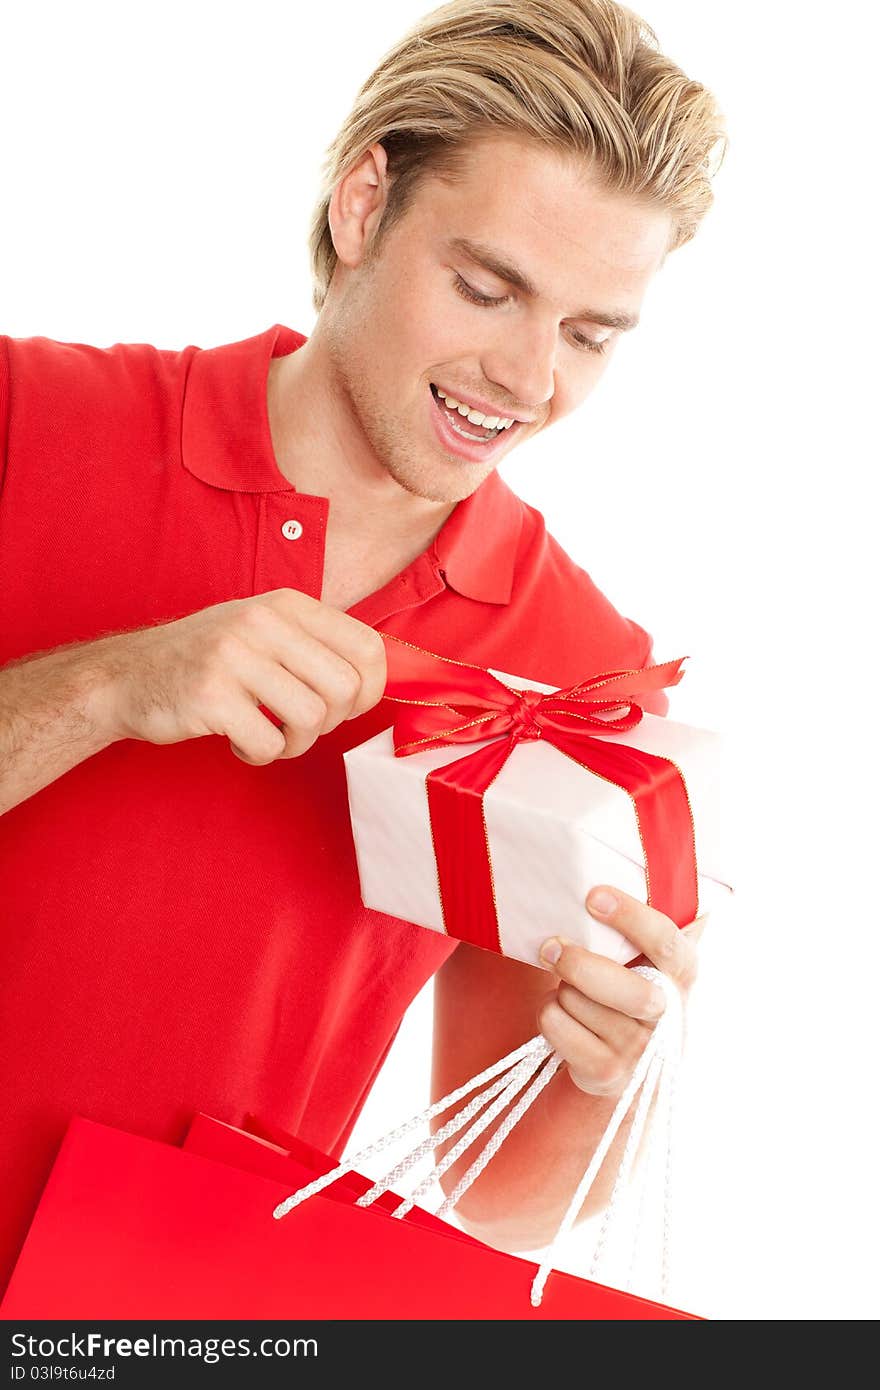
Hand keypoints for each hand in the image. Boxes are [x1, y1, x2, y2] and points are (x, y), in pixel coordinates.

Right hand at [92, 588, 386, 764]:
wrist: (129, 675)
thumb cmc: (209, 660)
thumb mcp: (265, 630)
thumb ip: (316, 644)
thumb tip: (377, 679)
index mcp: (287, 604)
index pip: (367, 648)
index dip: (369, 690)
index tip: (345, 708)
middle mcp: (263, 622)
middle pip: (344, 689)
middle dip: (330, 723)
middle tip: (299, 726)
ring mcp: (234, 656)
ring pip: (311, 719)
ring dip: (295, 744)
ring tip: (270, 736)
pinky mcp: (211, 695)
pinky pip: (269, 744)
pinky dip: (260, 756)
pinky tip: (239, 744)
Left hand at [537, 886, 706, 1097]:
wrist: (632, 1062)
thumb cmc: (633, 984)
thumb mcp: (651, 954)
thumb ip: (647, 919)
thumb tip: (642, 848)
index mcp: (684, 973)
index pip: (666, 944)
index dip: (631, 917)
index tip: (594, 896)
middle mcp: (669, 1015)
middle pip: (627, 991)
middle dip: (580, 964)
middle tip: (550, 945)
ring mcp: (639, 1050)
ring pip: (579, 1002)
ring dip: (562, 987)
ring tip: (571, 986)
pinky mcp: (606, 1074)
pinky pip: (557, 1027)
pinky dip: (548, 1013)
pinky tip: (564, 1013)